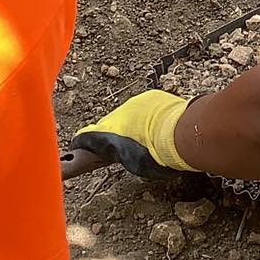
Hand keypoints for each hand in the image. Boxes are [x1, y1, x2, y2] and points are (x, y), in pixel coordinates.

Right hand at [73, 88, 192, 178]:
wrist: (181, 134)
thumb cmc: (156, 154)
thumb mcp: (131, 162)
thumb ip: (116, 153)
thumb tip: (111, 151)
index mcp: (108, 133)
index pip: (86, 136)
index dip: (83, 142)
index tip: (79, 147)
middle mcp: (117, 114)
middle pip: (109, 124)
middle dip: (113, 133)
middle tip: (126, 148)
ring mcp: (134, 103)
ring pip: (127, 114)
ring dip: (132, 123)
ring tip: (147, 137)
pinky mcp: (150, 96)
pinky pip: (144, 107)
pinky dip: (147, 115)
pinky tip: (159, 125)